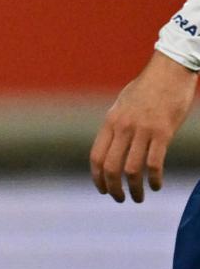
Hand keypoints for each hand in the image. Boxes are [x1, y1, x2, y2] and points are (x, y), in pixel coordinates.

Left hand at [91, 49, 197, 202]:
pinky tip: (156, 185)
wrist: (170, 69)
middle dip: (113, 188)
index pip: (96, 157)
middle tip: (120, 199)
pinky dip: (154, 179)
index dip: (97, 177)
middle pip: (110, 167)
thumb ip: (116, 125)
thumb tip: (113, 144)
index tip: (102, 189)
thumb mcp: (122, 104)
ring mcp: (143, 130)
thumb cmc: (148, 87)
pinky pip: (154, 163)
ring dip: (134, 188)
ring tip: (139, 197)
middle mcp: (123, 128)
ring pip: (132, 169)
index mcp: (110, 122)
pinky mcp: (163, 132)